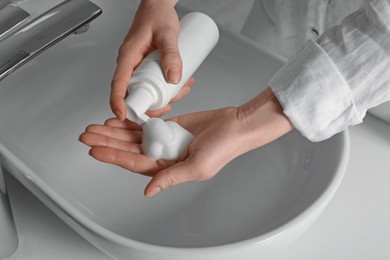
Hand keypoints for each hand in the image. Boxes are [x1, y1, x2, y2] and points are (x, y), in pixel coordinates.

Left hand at [80, 88, 293, 197]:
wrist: (234, 125)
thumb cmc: (223, 147)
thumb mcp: (198, 167)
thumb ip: (171, 177)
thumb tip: (148, 191)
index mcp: (167, 168)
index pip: (133, 163)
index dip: (113, 157)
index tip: (94, 150)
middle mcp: (163, 155)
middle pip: (128, 150)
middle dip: (106, 142)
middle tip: (86, 136)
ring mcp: (164, 140)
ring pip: (133, 137)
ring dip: (114, 132)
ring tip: (95, 127)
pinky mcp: (169, 126)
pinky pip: (145, 125)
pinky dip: (131, 123)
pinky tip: (118, 120)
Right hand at [111, 0, 190, 120]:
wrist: (158, 5)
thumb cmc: (157, 14)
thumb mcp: (168, 34)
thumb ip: (172, 55)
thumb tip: (173, 78)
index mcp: (128, 56)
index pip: (119, 84)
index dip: (118, 102)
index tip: (123, 115)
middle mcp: (130, 63)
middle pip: (134, 93)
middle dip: (152, 104)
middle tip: (170, 103)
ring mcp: (138, 66)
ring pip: (146, 89)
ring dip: (163, 96)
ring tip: (182, 89)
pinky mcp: (146, 66)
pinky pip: (153, 82)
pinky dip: (166, 87)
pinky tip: (180, 84)